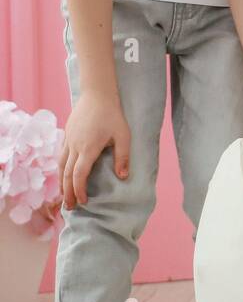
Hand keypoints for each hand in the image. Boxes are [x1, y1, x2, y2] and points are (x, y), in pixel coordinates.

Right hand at [59, 92, 130, 209]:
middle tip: (69, 207)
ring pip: (60, 165)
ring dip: (61, 182)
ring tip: (63, 195)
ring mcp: (68, 140)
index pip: (79, 175)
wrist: (97, 93)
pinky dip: (61, 169)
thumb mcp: (123, 136)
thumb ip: (123, 157)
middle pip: (66, 174)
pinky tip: (64, 174)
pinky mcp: (67, 135)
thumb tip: (123, 177)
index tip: (84, 202)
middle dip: (67, 192)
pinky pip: (61, 156)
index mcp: (88, 148)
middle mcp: (75, 146)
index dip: (80, 190)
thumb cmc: (112, 114)